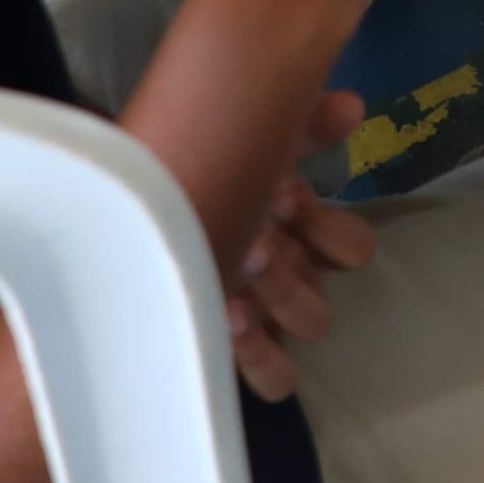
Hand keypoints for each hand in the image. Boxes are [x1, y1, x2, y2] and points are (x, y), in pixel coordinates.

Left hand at [219, 88, 376, 399]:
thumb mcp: (250, 140)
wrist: (130, 204)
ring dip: (280, 295)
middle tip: (254, 236)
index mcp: (300, 234)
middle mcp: (291, 280)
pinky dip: (260, 350)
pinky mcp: (232, 352)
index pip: (353, 249)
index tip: (285, 195)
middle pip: (326, 286)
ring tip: (238, 268)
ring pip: (307, 325)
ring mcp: (266, 321)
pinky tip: (227, 313)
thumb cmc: (198, 174)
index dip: (330, 232)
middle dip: (290, 265)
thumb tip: (351, 106)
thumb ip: (301, 123)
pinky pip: (276, 376)